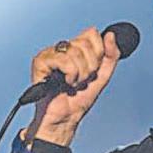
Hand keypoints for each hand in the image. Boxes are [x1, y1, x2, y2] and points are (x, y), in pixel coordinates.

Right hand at [29, 26, 120, 145]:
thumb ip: (111, 55)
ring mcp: (50, 53)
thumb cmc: (78, 100)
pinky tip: (64, 83)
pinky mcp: (41, 61)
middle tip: (82, 80)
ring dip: (80, 74)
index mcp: (75, 48)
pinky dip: (70, 75)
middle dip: (90, 67)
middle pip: (85, 43)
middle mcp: (62, 48)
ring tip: (73, 83)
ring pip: (75, 51)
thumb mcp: (102, 76)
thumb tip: (111, 35)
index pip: (91, 33)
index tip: (93, 70)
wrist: (65, 118)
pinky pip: (64, 60)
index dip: (98, 53)